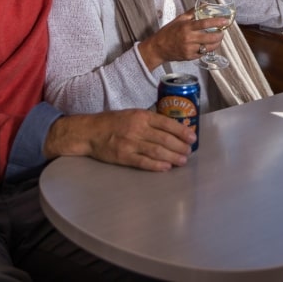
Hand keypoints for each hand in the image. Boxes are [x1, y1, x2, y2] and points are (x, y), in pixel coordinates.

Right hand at [45, 109, 195, 170]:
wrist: (90, 132)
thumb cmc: (112, 122)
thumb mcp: (132, 114)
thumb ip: (150, 120)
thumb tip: (172, 129)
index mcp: (141, 116)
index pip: (167, 123)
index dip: (182, 131)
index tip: (192, 137)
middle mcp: (137, 129)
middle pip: (164, 139)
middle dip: (180, 146)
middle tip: (189, 152)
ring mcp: (130, 143)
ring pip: (157, 151)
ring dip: (172, 157)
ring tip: (182, 161)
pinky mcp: (123, 157)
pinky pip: (143, 162)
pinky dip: (156, 165)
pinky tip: (166, 167)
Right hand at [137, 11, 227, 69]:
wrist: (158, 48)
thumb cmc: (168, 32)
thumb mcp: (179, 19)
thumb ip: (192, 12)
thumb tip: (203, 5)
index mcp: (186, 27)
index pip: (205, 23)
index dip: (217, 22)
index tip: (225, 21)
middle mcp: (189, 38)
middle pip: (210, 37)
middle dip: (220, 35)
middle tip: (222, 32)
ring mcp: (190, 49)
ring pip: (209, 47)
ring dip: (216, 43)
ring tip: (218, 39)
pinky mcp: (190, 57)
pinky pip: (203, 53)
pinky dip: (207, 49)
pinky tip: (207, 45)